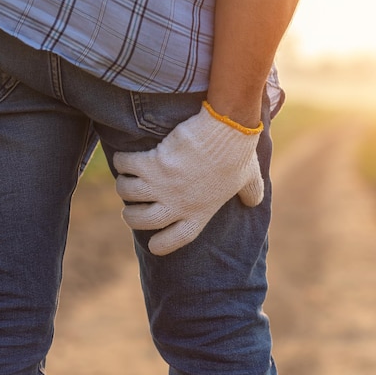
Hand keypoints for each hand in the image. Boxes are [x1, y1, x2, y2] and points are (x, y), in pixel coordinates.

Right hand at [113, 102, 263, 255]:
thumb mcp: (250, 180)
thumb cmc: (239, 154)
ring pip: (128, 193)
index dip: (162, 245)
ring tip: (127, 180)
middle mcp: (178, 203)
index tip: (152, 244)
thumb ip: (250, 194)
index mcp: (201, 212)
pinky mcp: (153, 163)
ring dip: (124, 187)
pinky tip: (125, 160)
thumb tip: (253, 202)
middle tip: (132, 208)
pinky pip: (126, 166)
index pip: (177, 239)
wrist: (227, 130)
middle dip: (131, 216)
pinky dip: (122, 162)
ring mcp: (164, 185)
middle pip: (143, 220)